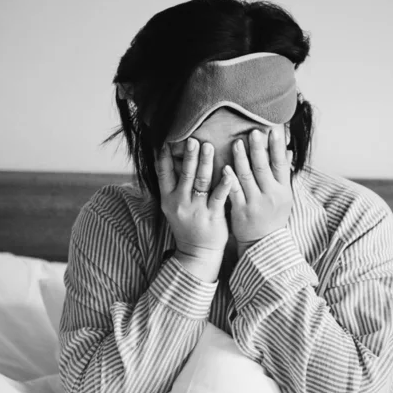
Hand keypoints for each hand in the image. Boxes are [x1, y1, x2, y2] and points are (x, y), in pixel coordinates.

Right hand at [156, 138, 231, 281]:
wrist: (197, 254)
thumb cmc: (187, 226)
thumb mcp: (173, 207)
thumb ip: (173, 186)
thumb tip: (171, 159)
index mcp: (168, 199)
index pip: (163, 173)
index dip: (164, 156)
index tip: (168, 139)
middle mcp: (180, 202)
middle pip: (185, 174)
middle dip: (189, 155)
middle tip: (193, 138)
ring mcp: (196, 209)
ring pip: (201, 181)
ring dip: (205, 162)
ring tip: (209, 145)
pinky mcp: (212, 216)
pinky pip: (219, 196)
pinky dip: (224, 182)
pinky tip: (229, 170)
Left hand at [225, 128, 293, 256]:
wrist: (263, 244)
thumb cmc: (273, 218)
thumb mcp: (284, 197)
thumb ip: (283, 174)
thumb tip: (288, 151)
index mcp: (283, 190)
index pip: (281, 164)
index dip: (277, 146)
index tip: (274, 129)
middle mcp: (271, 195)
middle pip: (264, 167)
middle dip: (259, 148)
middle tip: (254, 131)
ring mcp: (255, 203)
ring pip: (248, 177)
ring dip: (242, 158)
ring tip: (237, 143)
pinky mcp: (241, 211)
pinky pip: (235, 192)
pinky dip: (230, 179)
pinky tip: (224, 167)